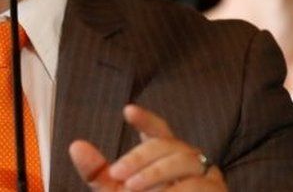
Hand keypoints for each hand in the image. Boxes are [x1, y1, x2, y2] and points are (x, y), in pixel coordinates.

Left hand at [69, 104, 225, 190]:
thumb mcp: (117, 191)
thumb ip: (98, 172)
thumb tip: (76, 145)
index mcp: (164, 156)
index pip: (158, 130)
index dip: (145, 120)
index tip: (128, 110)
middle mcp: (187, 160)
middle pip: (166, 144)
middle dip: (139, 157)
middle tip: (117, 174)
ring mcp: (205, 174)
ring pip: (183, 160)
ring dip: (154, 173)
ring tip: (131, 188)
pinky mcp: (217, 190)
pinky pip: (198, 185)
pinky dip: (175, 190)